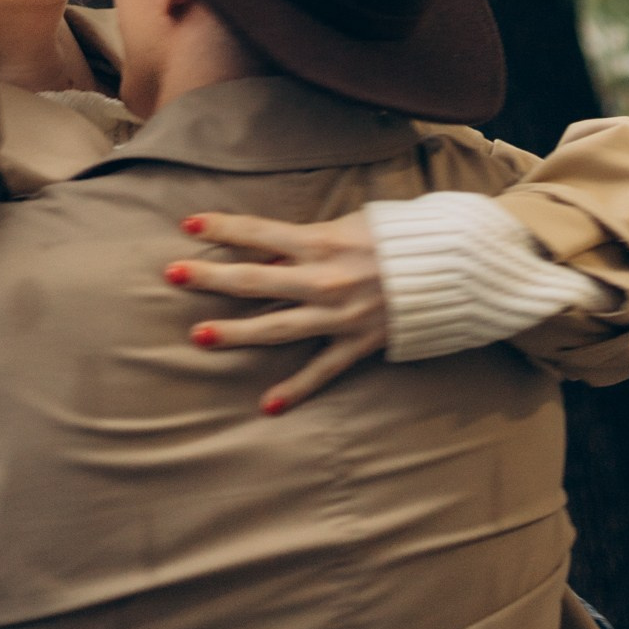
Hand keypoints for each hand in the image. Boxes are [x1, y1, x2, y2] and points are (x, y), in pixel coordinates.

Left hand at [165, 211, 387, 412]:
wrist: (458, 268)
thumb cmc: (403, 238)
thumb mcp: (355, 223)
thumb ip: (309, 239)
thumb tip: (265, 249)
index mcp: (323, 241)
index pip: (259, 231)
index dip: (222, 227)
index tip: (187, 224)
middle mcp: (324, 279)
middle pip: (255, 279)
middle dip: (211, 276)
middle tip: (171, 274)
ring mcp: (340, 316)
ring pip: (277, 326)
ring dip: (236, 332)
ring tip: (199, 336)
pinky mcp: (359, 344)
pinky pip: (322, 370)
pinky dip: (296, 389)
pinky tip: (267, 405)